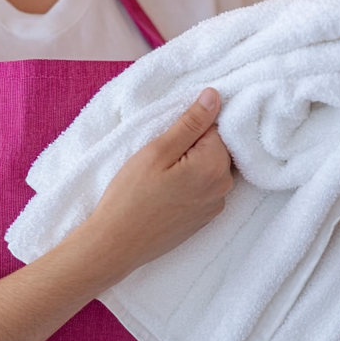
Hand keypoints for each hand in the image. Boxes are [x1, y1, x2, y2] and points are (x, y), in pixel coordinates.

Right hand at [74, 88, 234, 287]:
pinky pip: (205, 188)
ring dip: (192, 164)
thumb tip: (215, 96)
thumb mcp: (157, 150)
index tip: (170, 136)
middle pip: (218, 148)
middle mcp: (223, 187)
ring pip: (211, 168)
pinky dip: (190, 182)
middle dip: (194, 145)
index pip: (217, 127)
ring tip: (161, 173)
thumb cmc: (130, 195)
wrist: (116, 244)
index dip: (192, 127)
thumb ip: (191, 123)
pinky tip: (165, 190)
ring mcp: (215, 206)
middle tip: (161, 155)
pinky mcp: (204, 218)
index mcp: (214, 166)